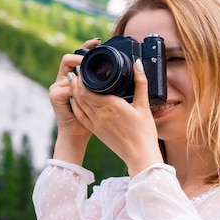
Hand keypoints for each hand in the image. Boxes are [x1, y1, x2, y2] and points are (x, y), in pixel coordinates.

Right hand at [50, 38, 101, 164]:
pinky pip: (65, 85)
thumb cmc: (94, 120)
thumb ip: (110, 85)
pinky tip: (83, 78)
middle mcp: (65, 80)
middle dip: (82, 52)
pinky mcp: (56, 95)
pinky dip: (74, 82)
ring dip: (78, 63)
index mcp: (77, 79)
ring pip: (66, 66)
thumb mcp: (105, 100)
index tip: (98, 41)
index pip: (80, 57)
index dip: (87, 47)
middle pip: (70, 58)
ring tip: (89, 61)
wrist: (77, 136)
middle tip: (94, 47)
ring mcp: (58, 87)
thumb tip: (130, 70)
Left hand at [70, 58, 163, 176]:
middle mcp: (99, 114)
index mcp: (110, 105)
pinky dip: (77, 106)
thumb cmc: (144, 131)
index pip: (86, 89)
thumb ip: (140, 83)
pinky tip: (77, 101)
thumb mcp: (144, 105)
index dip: (81, 78)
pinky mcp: (96, 131)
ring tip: (76, 83)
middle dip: (76, 82)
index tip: (83, 68)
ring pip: (78, 105)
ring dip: (75, 93)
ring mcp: (96, 124)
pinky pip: (81, 116)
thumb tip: (137, 64)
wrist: (139, 155)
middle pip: (79, 95)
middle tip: (78, 72)